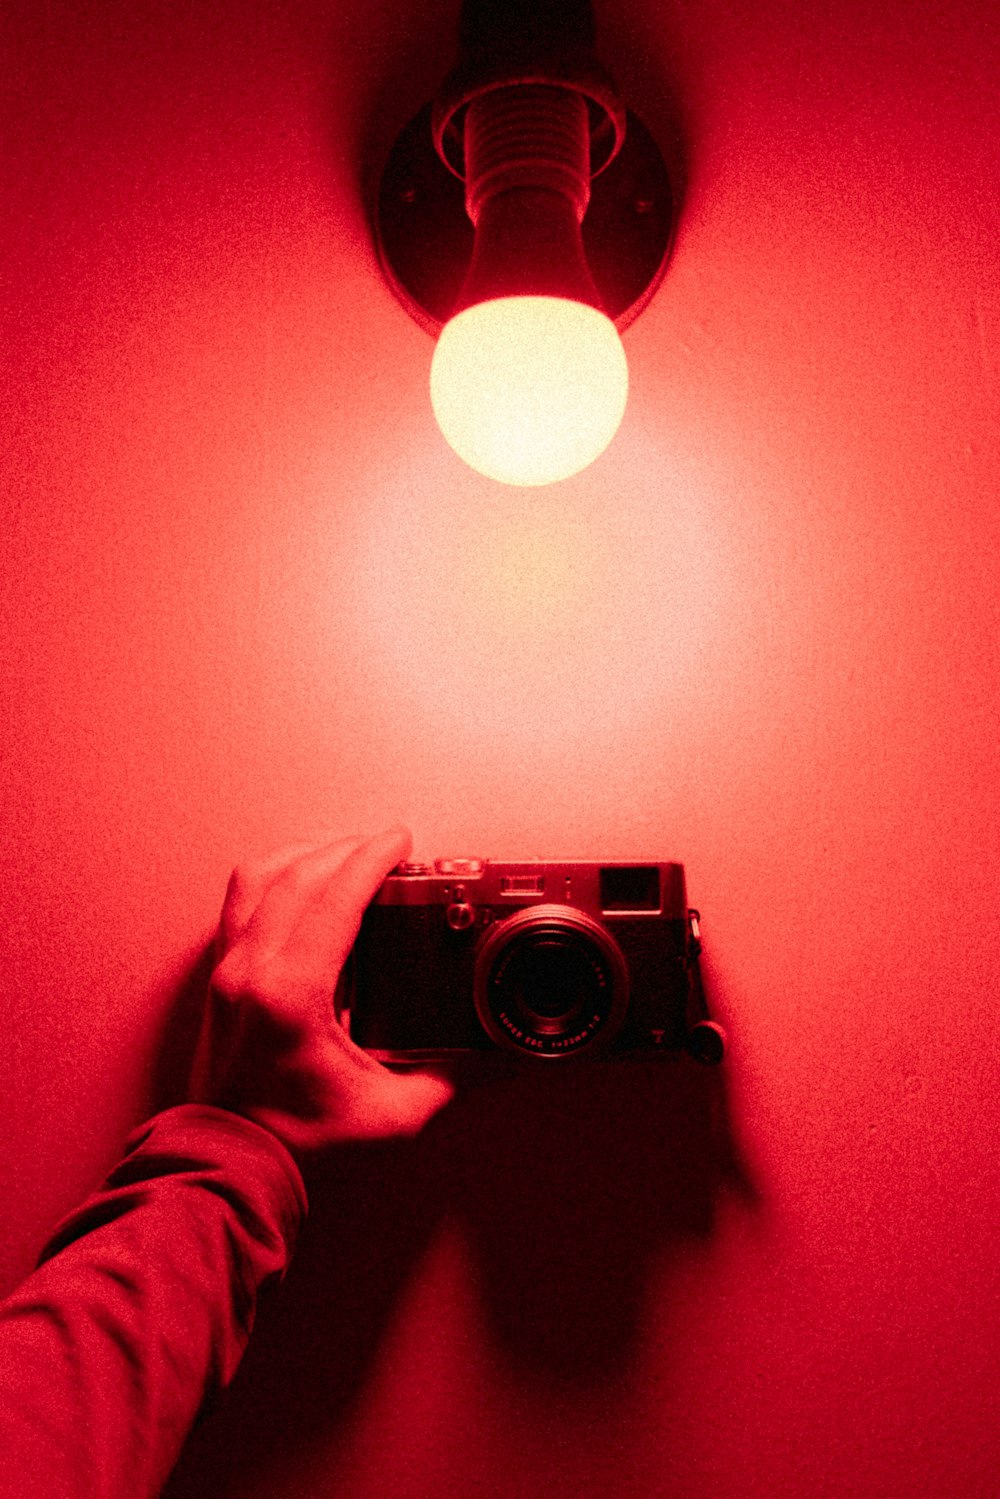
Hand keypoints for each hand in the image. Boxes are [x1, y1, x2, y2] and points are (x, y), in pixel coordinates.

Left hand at [189, 829, 452, 1168]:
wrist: (234, 1165)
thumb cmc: (297, 1145)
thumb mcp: (390, 1115)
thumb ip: (450, 1080)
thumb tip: (494, 1058)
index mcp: (292, 995)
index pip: (334, 898)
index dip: (371, 859)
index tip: (399, 842)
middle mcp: (251, 972)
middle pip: (297, 876)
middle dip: (346, 851)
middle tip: (385, 849)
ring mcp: (228, 972)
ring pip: (257, 879)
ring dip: (304, 856)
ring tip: (342, 855)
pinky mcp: (219, 980)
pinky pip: (238, 903)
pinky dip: (272, 880)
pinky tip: (297, 886)